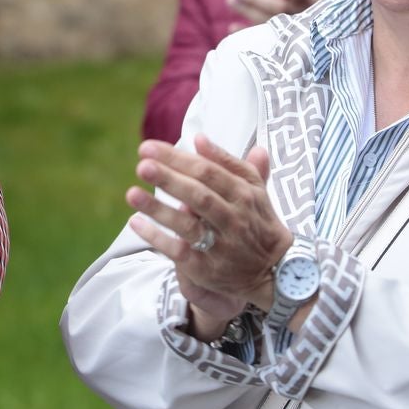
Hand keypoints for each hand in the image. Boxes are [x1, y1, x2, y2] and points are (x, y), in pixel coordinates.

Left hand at [126, 135, 291, 313]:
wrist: (277, 271)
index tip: (148, 147)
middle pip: (199, 196)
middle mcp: (234, 219)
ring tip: (131, 193)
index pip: (208, 172)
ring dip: (158, 209)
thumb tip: (199, 138)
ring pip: (188, 225)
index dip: (177, 158)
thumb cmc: (258, 220)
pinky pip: (180, 251)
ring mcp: (221, 245)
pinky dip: (157, 237)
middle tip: (142, 165)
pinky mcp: (208, 269)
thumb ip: (228, 162)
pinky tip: (135, 222)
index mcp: (244, 194)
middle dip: (169, 180)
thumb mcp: (254, 189)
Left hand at [225, 0, 325, 32]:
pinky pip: (265, 40)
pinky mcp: (288, 44)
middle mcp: (305, 17)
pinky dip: (248, 32)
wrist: (333, 40)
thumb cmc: (322, 8)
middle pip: (278, 8)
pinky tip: (232, 27)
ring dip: (249, 12)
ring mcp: (296, 33)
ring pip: (269, 22)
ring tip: (229, 0)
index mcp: (315, 1)